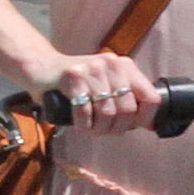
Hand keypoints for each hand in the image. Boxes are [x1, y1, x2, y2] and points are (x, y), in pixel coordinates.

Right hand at [34, 51, 161, 132]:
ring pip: (108, 113)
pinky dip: (83, 124)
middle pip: (128, 110)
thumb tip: (150, 124)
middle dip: (117, 128)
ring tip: (92, 128)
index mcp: (125, 67)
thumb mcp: (107, 87)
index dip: (144, 119)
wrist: (42, 68)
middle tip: (104, 130)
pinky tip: (80, 124)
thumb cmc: (78, 84)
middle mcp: (112, 64)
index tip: (132, 126)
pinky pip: (85, 111)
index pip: (151, 98)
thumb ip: (128, 101)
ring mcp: (92, 69)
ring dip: (99, 129)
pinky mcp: (72, 76)